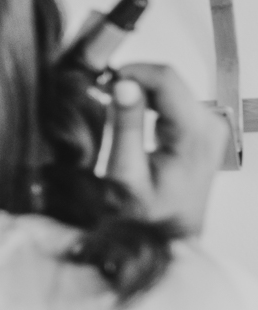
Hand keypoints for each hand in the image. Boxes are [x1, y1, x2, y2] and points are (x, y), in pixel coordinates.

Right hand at [105, 63, 227, 236]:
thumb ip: (124, 127)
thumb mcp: (124, 173)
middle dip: (132, 82)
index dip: (130, 72)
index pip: (166, 79)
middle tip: (101, 96)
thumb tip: (123, 85)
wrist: (167, 236)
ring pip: (170, 88)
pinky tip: (130, 116)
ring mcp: (209, 126)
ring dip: (139, 92)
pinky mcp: (202, 129)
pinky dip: (148, 103)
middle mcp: (209, 125)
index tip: (101, 83)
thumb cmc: (144, 214)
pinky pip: (173, 102)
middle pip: (169, 81)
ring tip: (111, 107)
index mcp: (194, 134)